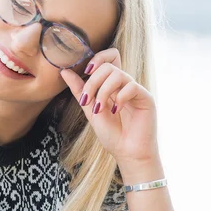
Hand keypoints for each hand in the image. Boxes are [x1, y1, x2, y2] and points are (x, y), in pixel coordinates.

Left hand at [60, 48, 159, 165]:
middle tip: (87, 100)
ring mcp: (136, 90)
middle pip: (109, 65)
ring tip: (99, 109)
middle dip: (92, 81)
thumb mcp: (89, 109)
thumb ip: (79, 90)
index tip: (84, 72)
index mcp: (112, 84)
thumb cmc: (111, 134)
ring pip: (117, 74)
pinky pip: (132, 87)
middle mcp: (125, 84)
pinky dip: (119, 97)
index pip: (109, 57)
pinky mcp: (146, 98)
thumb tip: (64, 71)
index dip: (97, 58)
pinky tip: (115, 110)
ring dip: (102, 91)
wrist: (126, 153)